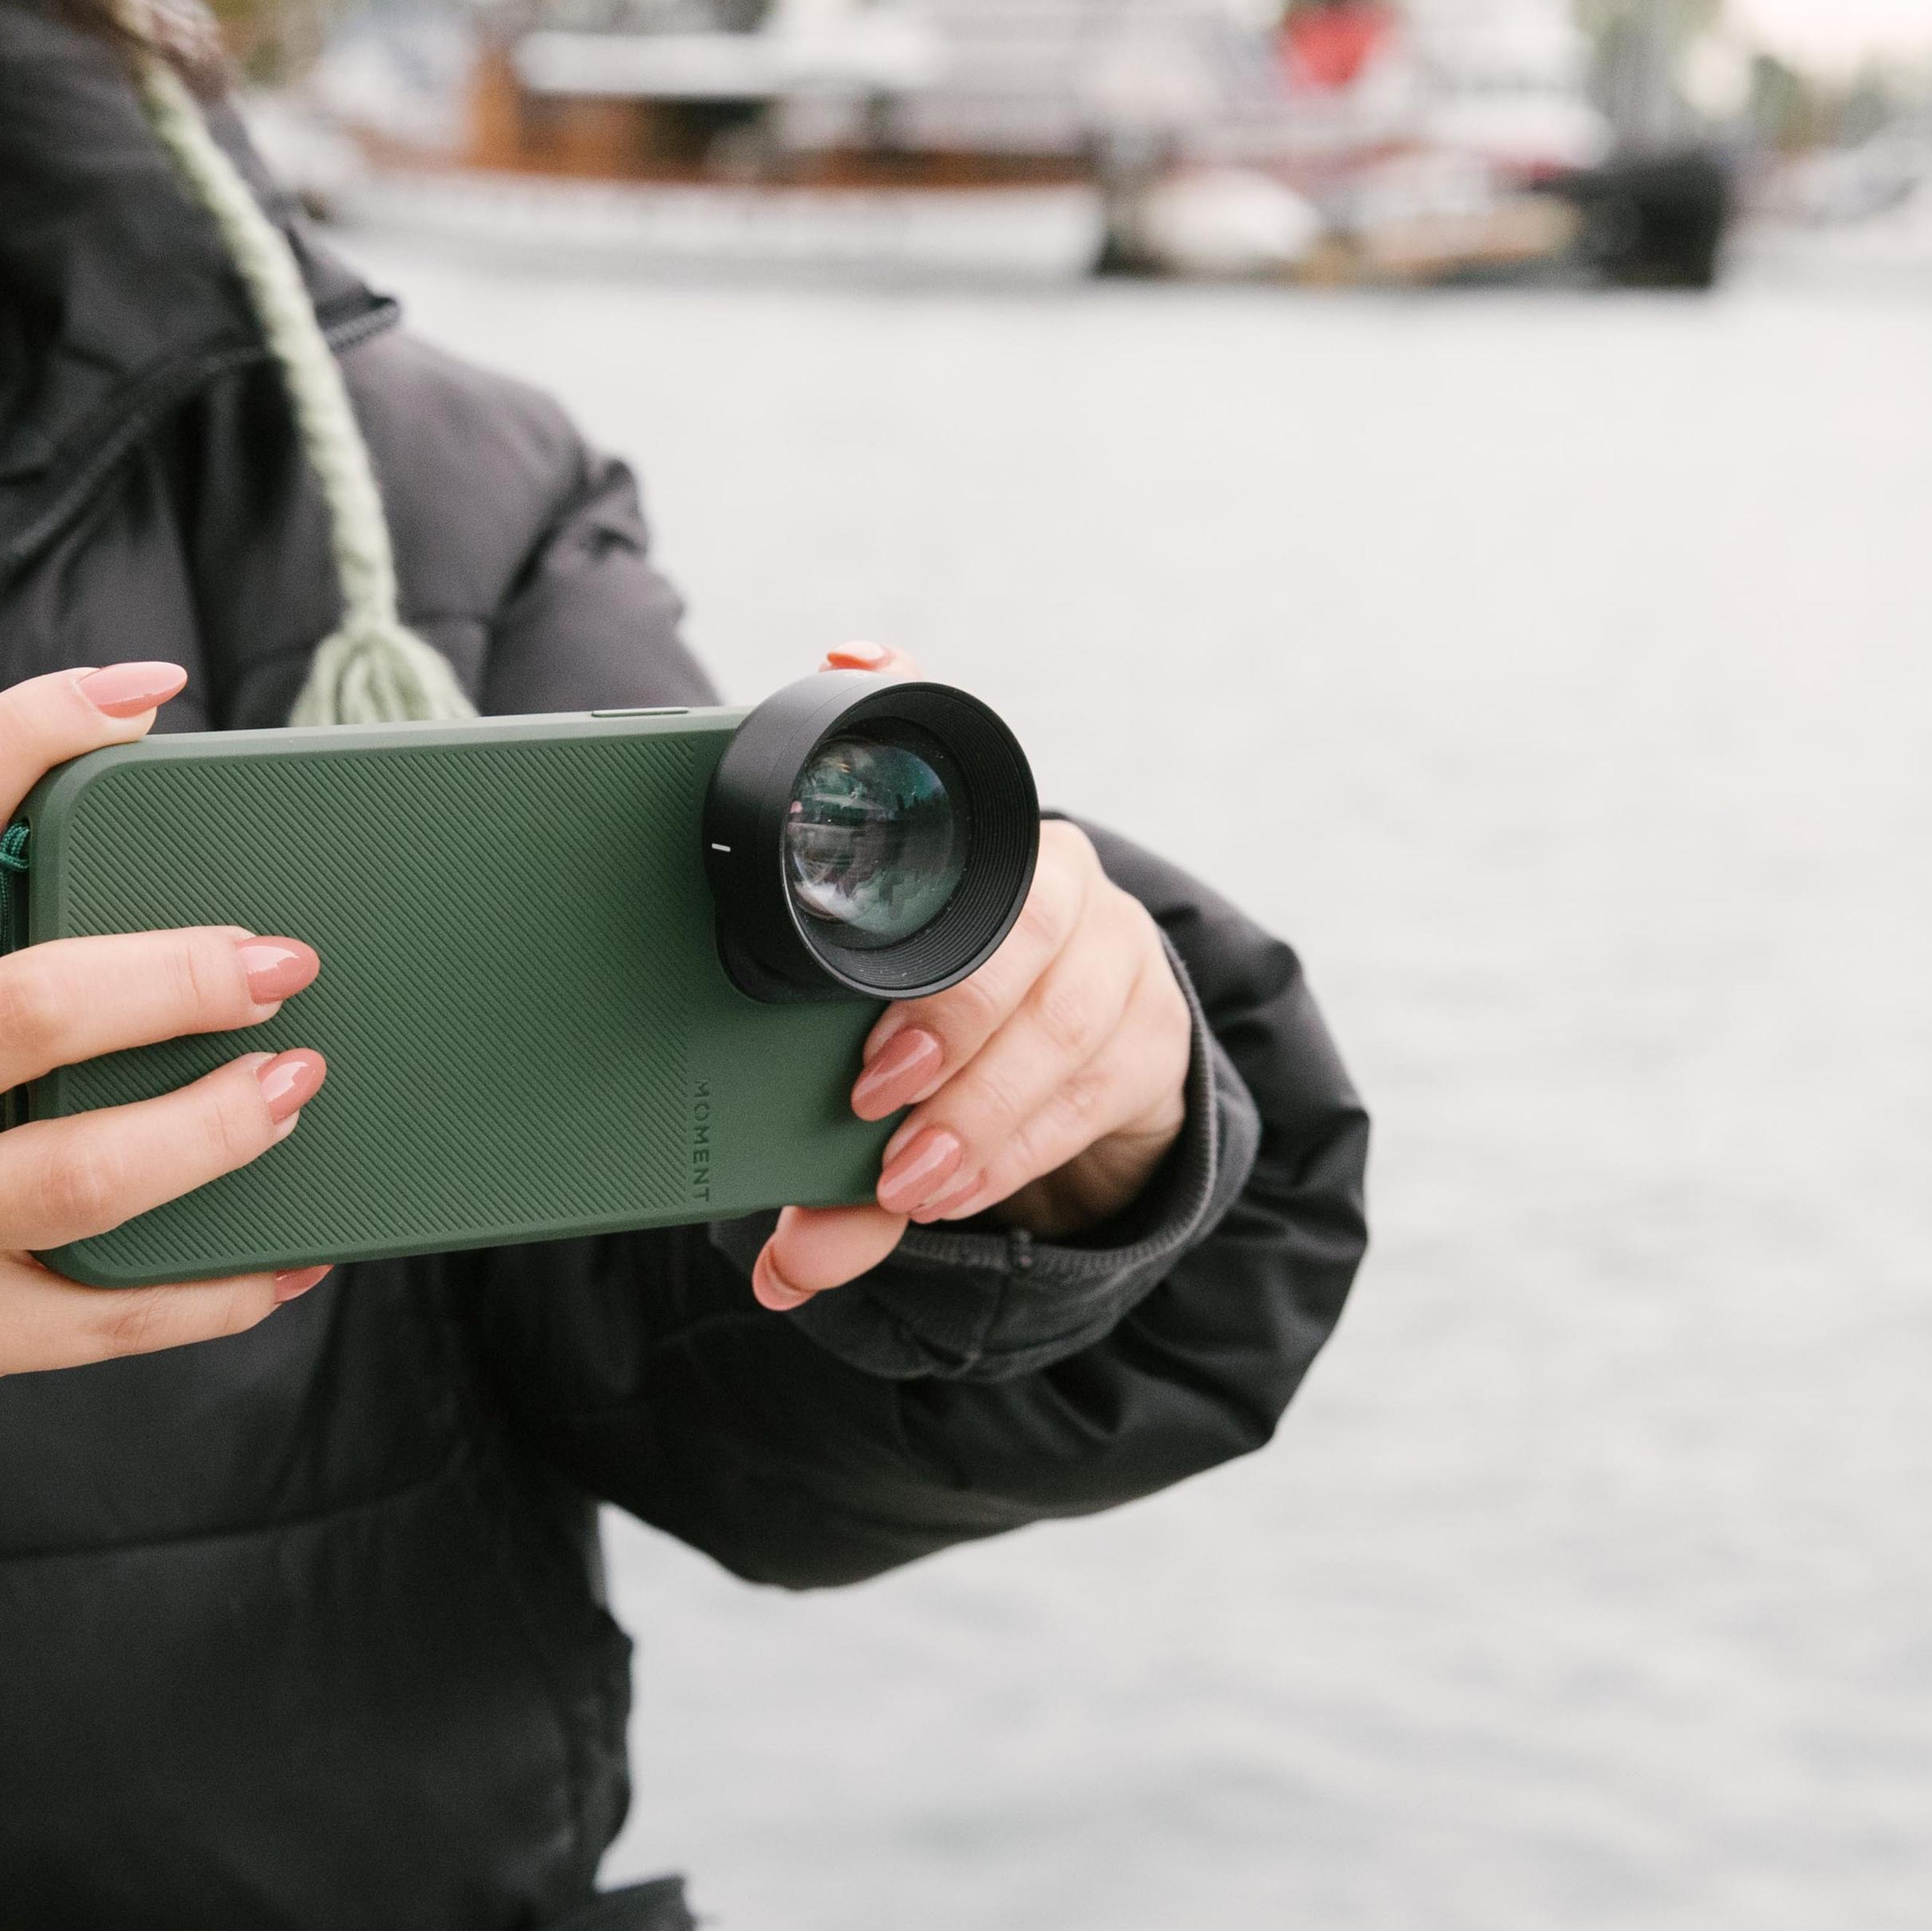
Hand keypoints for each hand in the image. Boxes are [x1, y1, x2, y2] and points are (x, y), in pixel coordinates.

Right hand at [0, 662, 328, 1455]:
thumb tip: (126, 756)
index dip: (33, 734)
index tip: (143, 690)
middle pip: (31, 1011)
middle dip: (183, 977)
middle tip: (281, 960)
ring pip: (89, 1177)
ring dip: (220, 1125)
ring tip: (295, 1081)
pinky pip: (114, 1314)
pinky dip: (223, 1283)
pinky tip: (288, 1247)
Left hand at [751, 644, 1192, 1312]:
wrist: (1075, 1109)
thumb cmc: (943, 1068)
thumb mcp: (869, 1089)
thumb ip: (819, 1161)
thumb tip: (777, 1267)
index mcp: (971, 848)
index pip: (946, 743)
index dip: (906, 691)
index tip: (856, 663)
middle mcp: (1051, 877)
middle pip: (1021, 914)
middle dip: (949, 1009)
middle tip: (872, 1089)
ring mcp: (1114, 952)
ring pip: (1065, 1012)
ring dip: (980, 1106)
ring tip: (912, 1177)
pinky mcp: (1154, 1035)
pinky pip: (1098, 1085)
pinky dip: (1022, 1143)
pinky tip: (965, 1186)